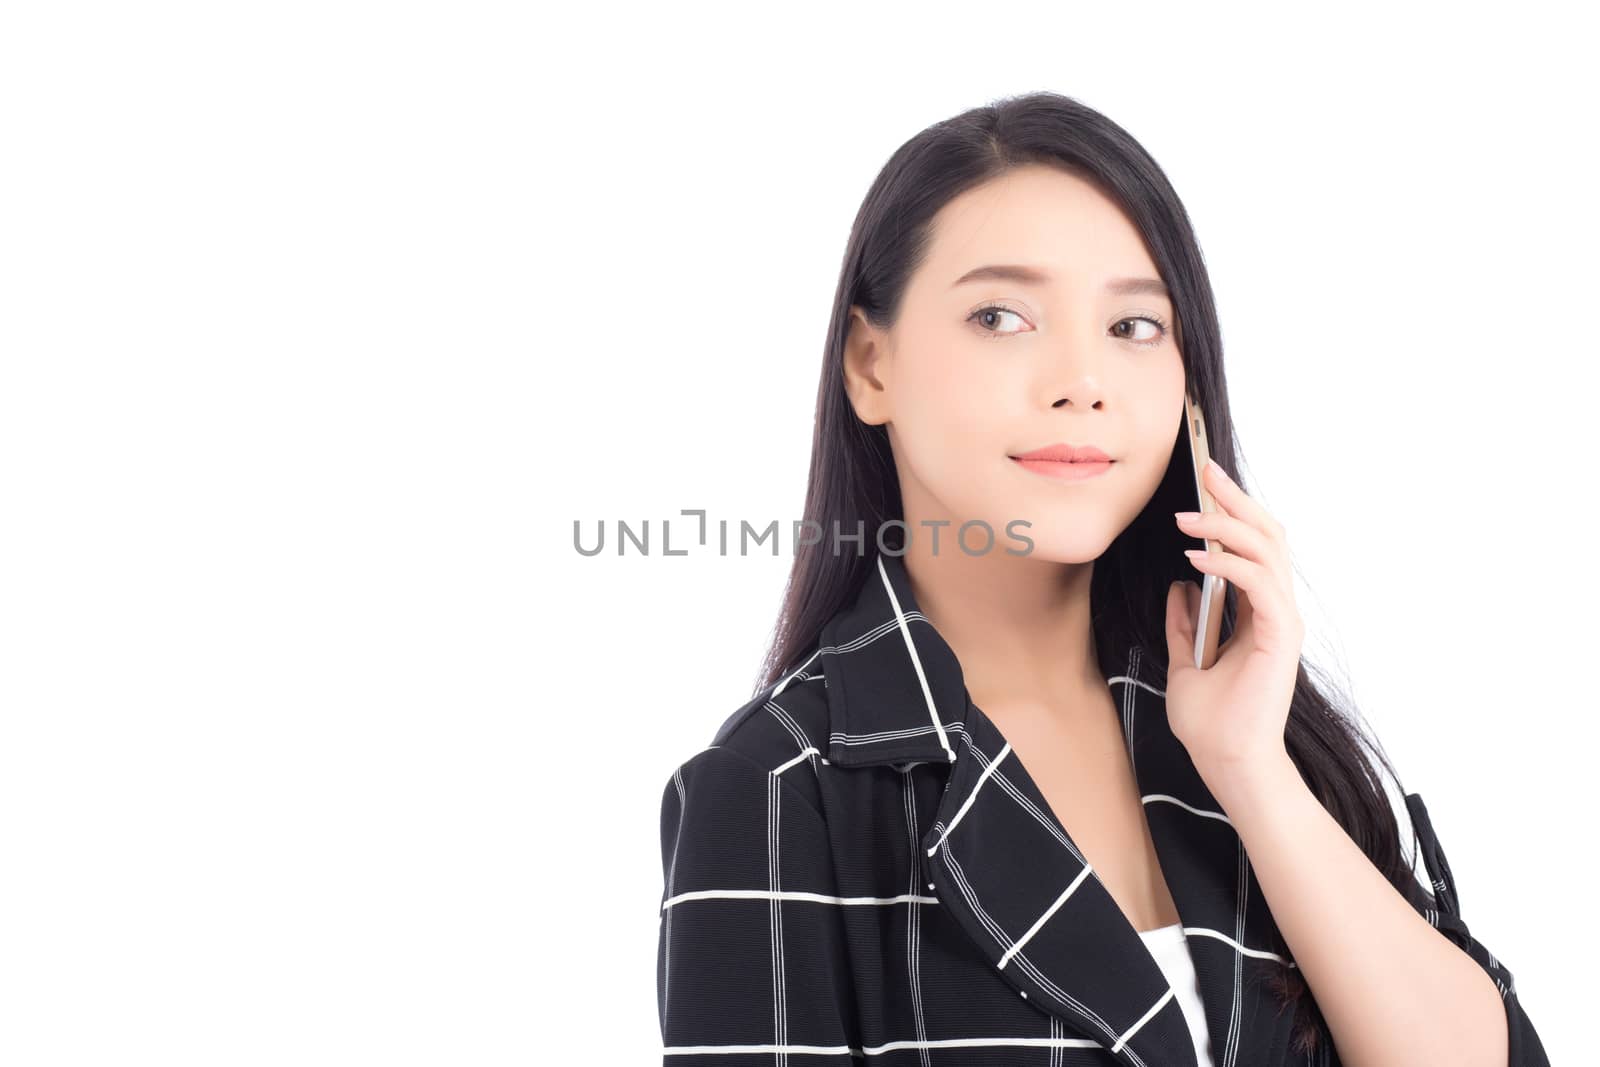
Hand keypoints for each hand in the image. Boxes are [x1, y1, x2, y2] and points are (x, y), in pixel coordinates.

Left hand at [1163, 458, 1302, 790]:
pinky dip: (1229, 563)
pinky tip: (1198, 557)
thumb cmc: (1212, 723)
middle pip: (1268, 536)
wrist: (1226, 761)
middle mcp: (1276, 612)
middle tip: (1206, 470)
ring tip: (1187, 516)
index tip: (1207, 481)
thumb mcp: (1184, 661)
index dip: (1234, 511)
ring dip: (1226, 526)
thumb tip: (1178, 587)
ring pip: (1267, 551)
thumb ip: (1183, 624)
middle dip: (1237, 499)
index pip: (1254, 547)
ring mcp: (1281, 622)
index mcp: (1259, 614)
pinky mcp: (1279, 636)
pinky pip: (1259, 584)